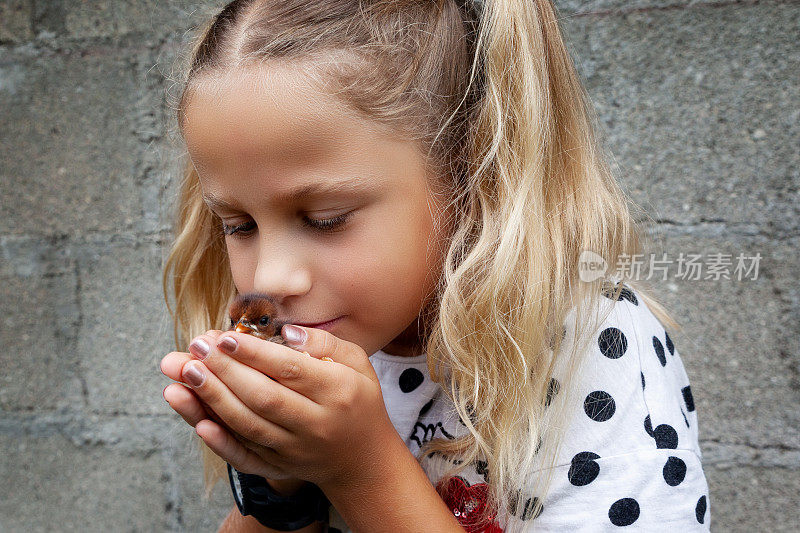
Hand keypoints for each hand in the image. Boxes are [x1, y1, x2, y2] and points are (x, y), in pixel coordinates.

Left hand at [166, 325, 399, 490]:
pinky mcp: (279, 467)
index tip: (225, 337)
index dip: (255, 354)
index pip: (290, 370)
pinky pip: (246, 457)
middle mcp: (316, 423)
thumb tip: (288, 333)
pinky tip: (199, 424)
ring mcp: (295, 449)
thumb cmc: (357, 400)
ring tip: (185, 373)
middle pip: (264, 398)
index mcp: (337, 392)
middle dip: (225, 372)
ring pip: (249, 426)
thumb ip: (326, 343)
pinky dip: (221, 443)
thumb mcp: (357, 364)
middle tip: (195, 347)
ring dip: (213, 399)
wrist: (362, 460)